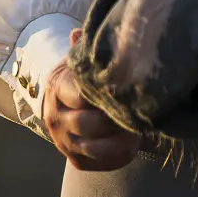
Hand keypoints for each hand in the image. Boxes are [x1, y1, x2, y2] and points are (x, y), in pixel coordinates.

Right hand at [42, 32, 141, 170]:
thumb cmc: (82, 76)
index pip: (80, 95)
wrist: (67, 105)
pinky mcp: (77, 161)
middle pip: (88, 124)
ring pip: (96, 148)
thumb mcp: (82, 59)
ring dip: (122, 139)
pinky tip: (134, 140)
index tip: (128, 88)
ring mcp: (65, 143)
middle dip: (117, 118)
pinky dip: (122, 155)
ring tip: (141, 126)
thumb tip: (78, 33)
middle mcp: (56, 118)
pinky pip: (102, 164)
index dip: (106, 93)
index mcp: (57, 89)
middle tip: (140, 110)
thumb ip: (86, 48)